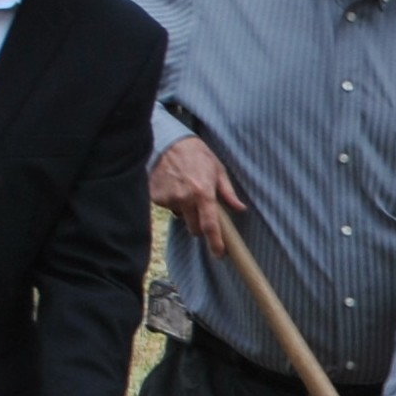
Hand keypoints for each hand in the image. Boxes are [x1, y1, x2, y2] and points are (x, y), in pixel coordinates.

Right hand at [151, 137, 244, 255]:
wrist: (168, 142)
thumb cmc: (197, 155)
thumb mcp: (218, 170)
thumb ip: (228, 193)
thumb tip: (240, 209)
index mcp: (203, 193)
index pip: (210, 225)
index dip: (215, 242)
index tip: (218, 254)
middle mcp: (185, 198)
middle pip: (194, 227)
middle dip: (199, 224)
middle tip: (200, 207)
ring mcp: (168, 198)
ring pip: (180, 216)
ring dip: (184, 209)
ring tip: (185, 187)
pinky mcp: (155, 196)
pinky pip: (167, 206)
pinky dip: (171, 201)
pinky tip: (173, 185)